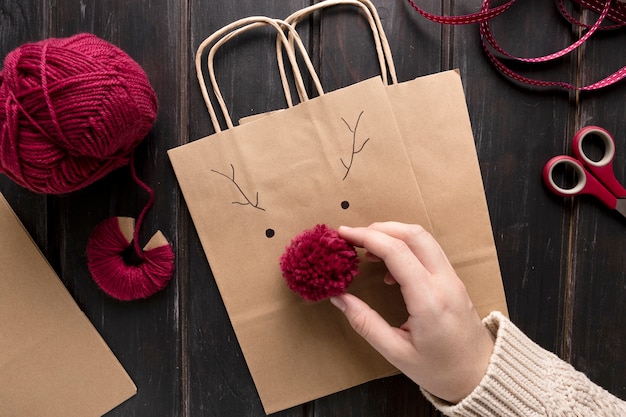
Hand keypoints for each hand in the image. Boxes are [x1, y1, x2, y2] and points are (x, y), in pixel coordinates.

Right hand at [330, 222, 493, 403]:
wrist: (480, 377)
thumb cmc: (439, 370)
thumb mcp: (396, 353)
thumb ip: (365, 323)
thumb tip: (339, 297)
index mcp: (429, 300)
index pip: (397, 252)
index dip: (367, 237)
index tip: (344, 234)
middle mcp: (444, 282)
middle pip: (413, 234)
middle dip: (379, 228)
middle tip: (354, 238)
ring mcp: (452, 278)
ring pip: (423, 238)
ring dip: (394, 234)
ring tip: (368, 251)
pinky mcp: (454, 280)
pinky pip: (429, 250)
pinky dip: (406, 246)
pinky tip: (390, 269)